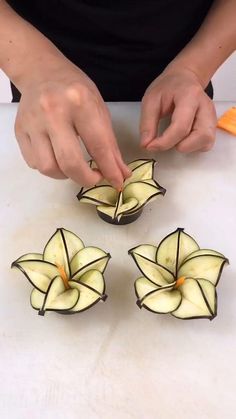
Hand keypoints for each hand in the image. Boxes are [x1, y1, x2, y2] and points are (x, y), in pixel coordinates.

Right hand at [14, 57, 130, 187]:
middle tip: (94, 178)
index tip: (117, 182)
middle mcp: (53, 111)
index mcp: (79, 102)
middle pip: (69, 162)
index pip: (98, 145)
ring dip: (65, 175)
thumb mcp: (99, 109)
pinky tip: (57, 157)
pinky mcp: (20, 130)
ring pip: (48, 167)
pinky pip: (34, 163)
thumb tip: (121, 174)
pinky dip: (50, 168)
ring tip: (74, 167)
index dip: (109, 169)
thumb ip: (110, 144)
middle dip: (86, 179)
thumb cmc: (75, 90)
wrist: (41, 71)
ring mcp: (32, 122)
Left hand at [140, 68, 216, 152]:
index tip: (150, 146)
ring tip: (175, 138)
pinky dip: (193, 146)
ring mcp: (211, 116)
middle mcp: (206, 106)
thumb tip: (146, 144)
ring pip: (206, 141)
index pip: (181, 126)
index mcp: (190, 96)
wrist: (184, 78)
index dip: (165, 142)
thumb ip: (147, 123)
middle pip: (201, 136)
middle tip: (166, 140)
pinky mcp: (212, 125)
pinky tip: (183, 138)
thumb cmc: (169, 88)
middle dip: (180, 145)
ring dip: (188, 146)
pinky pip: (206, 143)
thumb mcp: (151, 100)